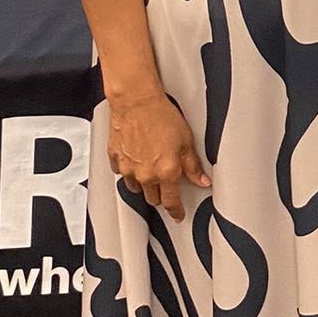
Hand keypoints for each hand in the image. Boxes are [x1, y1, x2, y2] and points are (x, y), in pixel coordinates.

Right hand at [106, 89, 208, 219]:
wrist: (137, 101)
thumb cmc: (161, 116)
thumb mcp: (186, 141)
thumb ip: (193, 166)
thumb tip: (202, 180)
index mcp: (166, 173)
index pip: (171, 202)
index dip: (176, 211)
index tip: (178, 215)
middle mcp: (145, 175)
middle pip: (152, 198)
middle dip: (161, 195)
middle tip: (166, 184)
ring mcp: (128, 168)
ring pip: (136, 187)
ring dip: (144, 184)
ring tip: (150, 169)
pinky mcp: (115, 158)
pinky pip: (122, 172)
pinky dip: (129, 169)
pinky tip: (136, 157)